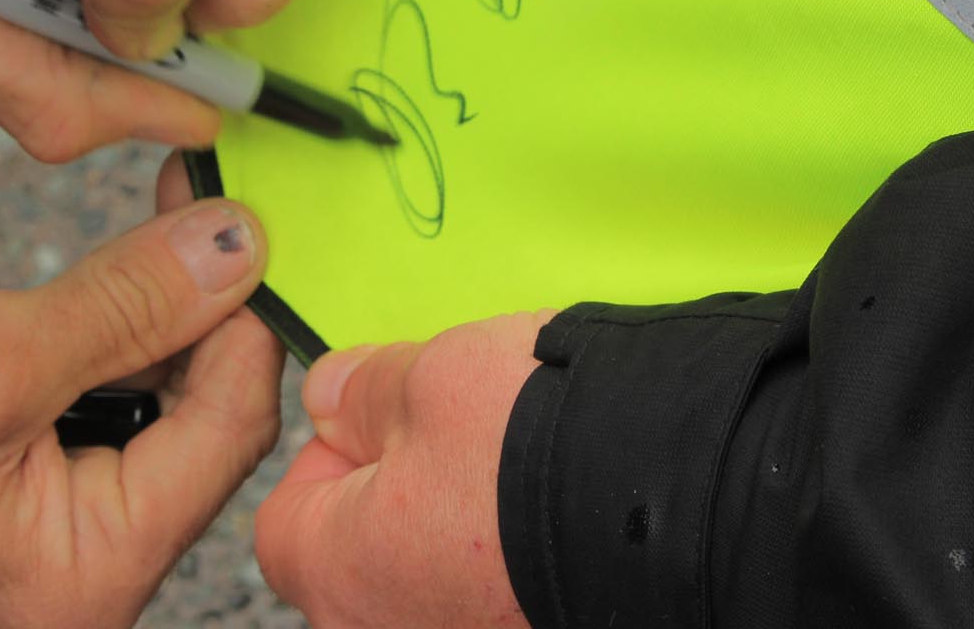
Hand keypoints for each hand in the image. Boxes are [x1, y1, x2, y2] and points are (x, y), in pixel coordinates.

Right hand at [0, 198, 282, 628]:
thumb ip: (127, 305)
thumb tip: (235, 249)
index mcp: (86, 574)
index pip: (227, 434)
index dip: (243, 321)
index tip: (243, 226)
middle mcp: (84, 569)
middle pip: (205, 422)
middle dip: (206, 311)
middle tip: (203, 207)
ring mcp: (57, 527)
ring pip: (164, 403)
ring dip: (163, 313)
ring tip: (164, 224)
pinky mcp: (32, 482)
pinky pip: (113, 402)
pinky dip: (120, 332)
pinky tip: (121, 273)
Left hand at [255, 311, 555, 627]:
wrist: (684, 506)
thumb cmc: (536, 446)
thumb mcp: (431, 378)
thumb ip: (364, 390)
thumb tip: (333, 396)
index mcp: (336, 573)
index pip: (289, 514)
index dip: (335, 449)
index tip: (384, 412)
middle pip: (364, 555)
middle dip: (402, 492)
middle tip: (464, 432)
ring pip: (435, 579)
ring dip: (463, 530)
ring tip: (520, 469)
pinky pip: (493, 594)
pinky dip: (512, 562)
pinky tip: (555, 513)